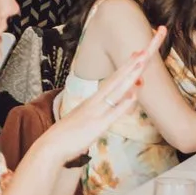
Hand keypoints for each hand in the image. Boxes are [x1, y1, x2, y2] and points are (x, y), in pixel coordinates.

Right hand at [40, 26, 162, 163]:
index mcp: (93, 101)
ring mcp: (96, 111)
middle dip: (131, 64)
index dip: (126, 67)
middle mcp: (95, 102)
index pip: (113, 80)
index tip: (137, 54)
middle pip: (117, 78)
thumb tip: (108, 113)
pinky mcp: (97, 125)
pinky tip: (136, 93)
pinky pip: (114, 112)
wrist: (50, 146)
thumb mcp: (84, 122)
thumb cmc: (66, 137)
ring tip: (143, 60)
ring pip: (117, 89)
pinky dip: (125, 103)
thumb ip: (97, 116)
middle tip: (145, 48)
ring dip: (130, 74)